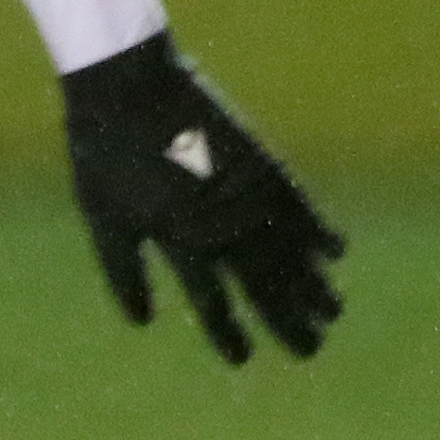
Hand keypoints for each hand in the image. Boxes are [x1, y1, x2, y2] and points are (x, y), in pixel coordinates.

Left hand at [61, 33, 343, 364]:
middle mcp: (219, 220)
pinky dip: (318, 228)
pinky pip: (297, 202)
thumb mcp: (103, 217)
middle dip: (288, 320)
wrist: (128, 81)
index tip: (243, 358)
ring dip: (313, 283)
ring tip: (334, 312)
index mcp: (178, 237)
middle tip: (311, 351)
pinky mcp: (258, 158)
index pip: (213, 301)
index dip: (228, 333)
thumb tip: (144, 323)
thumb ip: (123, 272)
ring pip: (288, 248)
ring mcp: (244, 189)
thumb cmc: (104, 151)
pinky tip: (336, 252)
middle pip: (265, 283)